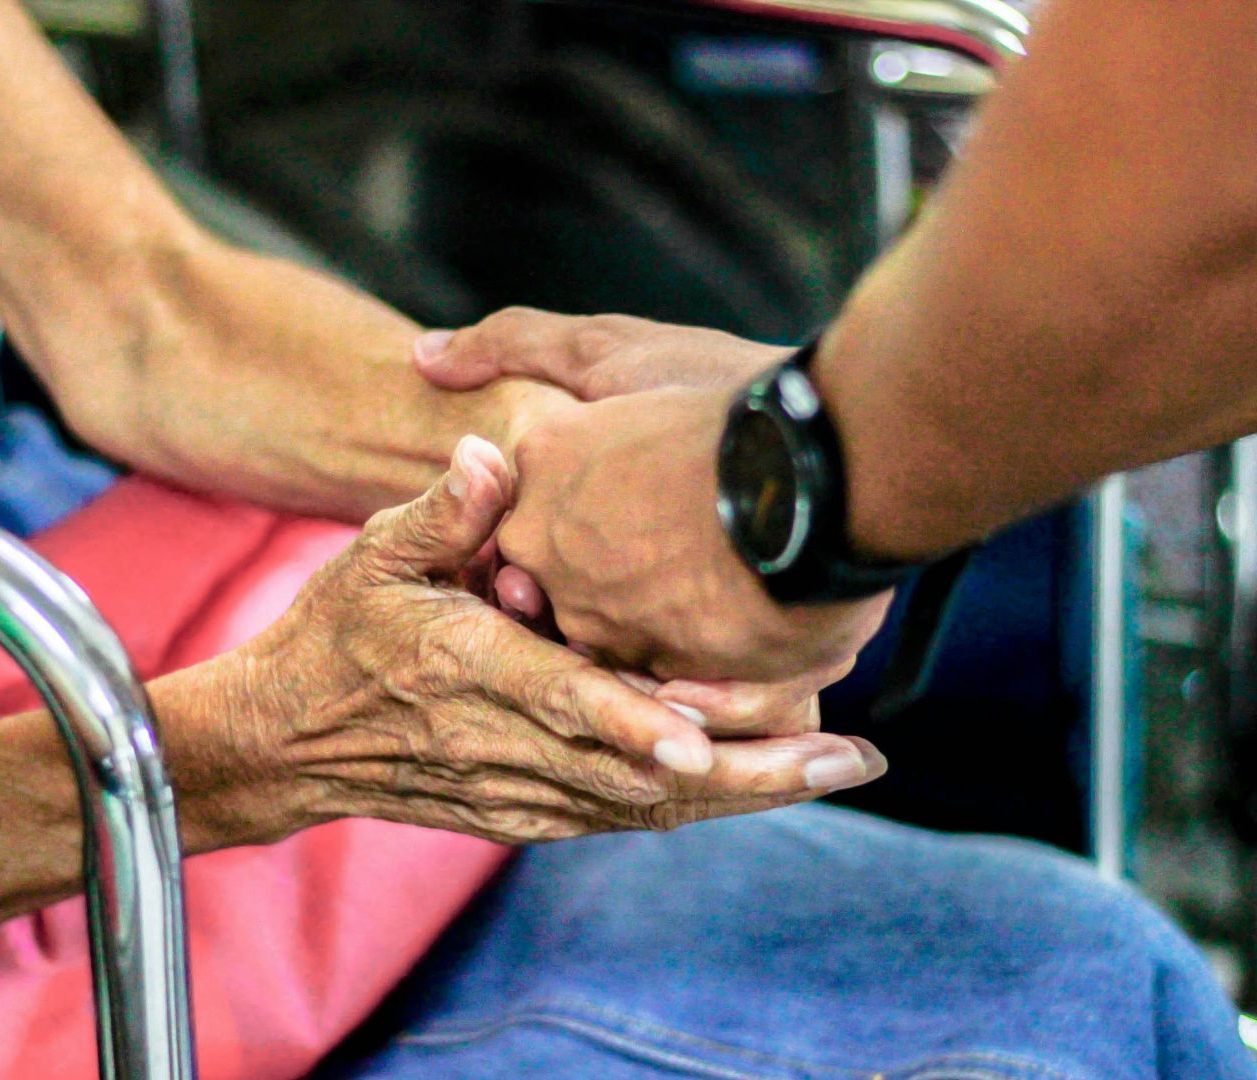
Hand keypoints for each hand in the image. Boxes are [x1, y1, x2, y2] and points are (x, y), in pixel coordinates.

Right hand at [199, 436, 885, 846]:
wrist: (283, 744)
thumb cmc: (334, 636)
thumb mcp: (373, 557)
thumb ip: (444, 511)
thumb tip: (493, 452)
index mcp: (465, 673)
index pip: (563, 703)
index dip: (635, 724)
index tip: (708, 739)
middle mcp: (501, 746)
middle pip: (639, 776)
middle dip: (748, 773)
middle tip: (848, 757)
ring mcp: (518, 793)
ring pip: (648, 807)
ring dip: (745, 794)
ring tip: (839, 766)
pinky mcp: (527, 815)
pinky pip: (626, 815)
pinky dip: (700, 802)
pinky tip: (771, 781)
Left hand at [420, 308, 858, 711]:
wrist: (831, 469)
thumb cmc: (724, 402)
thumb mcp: (613, 351)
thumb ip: (514, 345)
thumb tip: (425, 357)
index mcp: (537, 504)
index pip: (518, 534)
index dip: (569, 522)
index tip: (615, 509)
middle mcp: (564, 580)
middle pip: (567, 601)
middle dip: (608, 588)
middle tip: (669, 555)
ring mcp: (624, 638)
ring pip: (627, 654)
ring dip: (663, 639)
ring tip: (722, 601)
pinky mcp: (687, 684)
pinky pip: (684, 698)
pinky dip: (712, 684)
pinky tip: (745, 647)